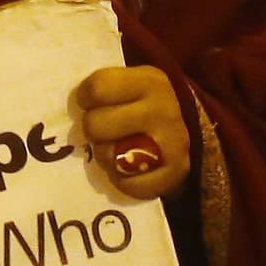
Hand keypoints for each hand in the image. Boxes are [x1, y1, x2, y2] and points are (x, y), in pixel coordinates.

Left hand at [74, 65, 192, 201]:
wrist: (194, 132)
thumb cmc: (146, 107)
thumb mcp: (131, 85)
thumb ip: (105, 89)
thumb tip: (71, 105)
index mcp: (149, 81)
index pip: (96, 88)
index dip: (85, 98)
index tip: (92, 104)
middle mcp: (163, 108)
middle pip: (95, 124)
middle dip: (94, 130)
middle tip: (106, 132)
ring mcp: (173, 142)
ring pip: (108, 155)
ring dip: (105, 157)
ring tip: (116, 151)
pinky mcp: (176, 173)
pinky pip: (129, 185)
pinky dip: (122, 182)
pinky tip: (129, 170)